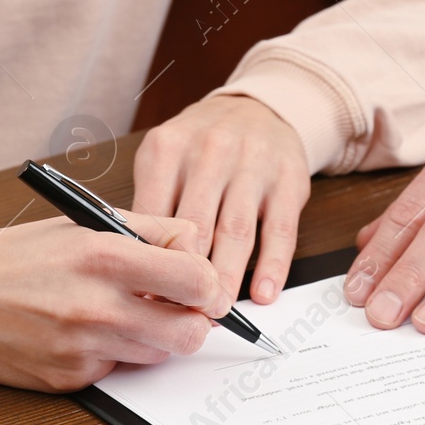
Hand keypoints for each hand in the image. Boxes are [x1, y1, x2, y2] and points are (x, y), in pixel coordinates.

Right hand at [0, 212, 229, 392]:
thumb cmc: (20, 255)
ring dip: (153, 338)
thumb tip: (200, 250)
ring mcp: (83, 348)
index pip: (199, 280)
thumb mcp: (85, 223)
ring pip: (158, 356)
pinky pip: (118, 372)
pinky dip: (114, 355)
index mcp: (106, 256)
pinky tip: (86, 334)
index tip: (204, 287)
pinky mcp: (69, 380)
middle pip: (191, 333)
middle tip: (178, 310)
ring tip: (121, 314)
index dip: (210, 286)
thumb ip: (152, 231)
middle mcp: (97, 305)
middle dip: (193, 323)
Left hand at [132, 94, 310, 305]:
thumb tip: (137, 270)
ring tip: (217, 312)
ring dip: (227, 278)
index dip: (149, 262)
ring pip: (236, 232)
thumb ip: (151, 206)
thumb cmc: (202, 144)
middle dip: (187, 278)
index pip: (153, 215)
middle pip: (195, 227)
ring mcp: (252, 165)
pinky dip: (272, 266)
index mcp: (168, 149)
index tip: (146, 298)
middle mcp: (210, 152)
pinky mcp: (287, 181)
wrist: (258, 108)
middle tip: (181, 316)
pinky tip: (263, 293)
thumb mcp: (164, 159)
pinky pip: (279, 230)